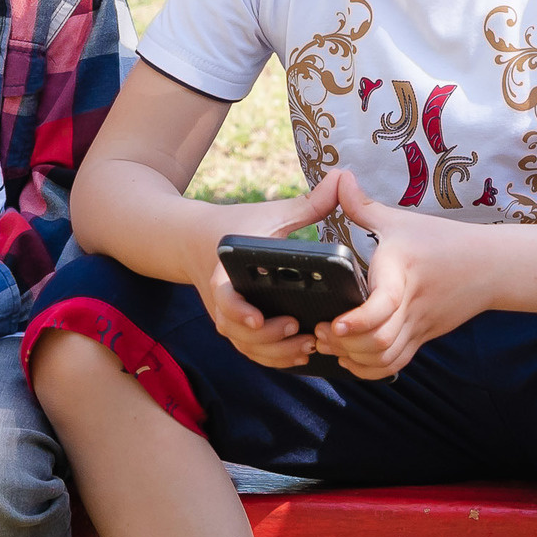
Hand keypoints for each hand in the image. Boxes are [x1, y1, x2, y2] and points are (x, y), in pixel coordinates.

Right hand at [194, 172, 342, 370]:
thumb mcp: (270, 213)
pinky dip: (273, 358)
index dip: (238, 312)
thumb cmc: (237, 226)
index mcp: (225, 272)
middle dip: (268, 339)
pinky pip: (251, 351)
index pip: (224, 298)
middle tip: (299, 332)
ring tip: (308, 347)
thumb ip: (308, 203)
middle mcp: (222, 300)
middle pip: (237, 332)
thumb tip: (342, 178)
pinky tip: (302, 356)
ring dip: (275, 353)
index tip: (258, 319)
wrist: (194, 241)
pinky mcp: (235, 329)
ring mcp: (227, 318)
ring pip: (245, 347)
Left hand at [319, 171, 492, 379]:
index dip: (357, 320)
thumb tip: (338, 177)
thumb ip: (364, 206)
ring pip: (386, 357)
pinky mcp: (423, 337)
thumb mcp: (402, 220)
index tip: (334, 323)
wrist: (491, 266)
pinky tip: (350, 359)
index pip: (383, 305)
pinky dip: (371, 369)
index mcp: (402, 272)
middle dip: (344, 344)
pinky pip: (396, 364)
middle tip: (318, 331)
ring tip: (330, 344)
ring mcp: (419, 325)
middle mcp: (411, 304)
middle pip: (379, 341)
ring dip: (355, 358)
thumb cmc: (443, 240)